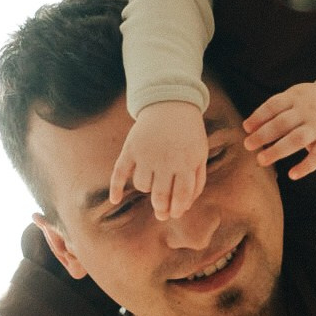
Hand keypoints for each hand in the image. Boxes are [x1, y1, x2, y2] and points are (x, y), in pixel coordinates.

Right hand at [109, 100, 208, 219]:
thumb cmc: (188, 134)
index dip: (177, 209)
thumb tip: (184, 206)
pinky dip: (115, 188)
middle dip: (161, 209)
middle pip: (160, 196)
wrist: (171, 103)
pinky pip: (119, 172)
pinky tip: (115, 200)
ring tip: (153, 181)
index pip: (181, 196)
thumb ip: (197, 181)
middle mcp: (165, 160)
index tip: (175, 213)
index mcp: (186, 163)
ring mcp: (146, 154)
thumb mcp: (200, 155)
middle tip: (161, 213)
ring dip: (147, 189)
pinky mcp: (131, 148)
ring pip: (142, 186)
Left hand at [242, 82, 315, 179]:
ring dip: (277, 150)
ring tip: (261, 160)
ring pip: (297, 139)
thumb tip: (249, 129)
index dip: (259, 116)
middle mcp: (306, 112)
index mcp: (295, 98)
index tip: (246, 128)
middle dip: (263, 135)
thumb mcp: (295, 98)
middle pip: (282, 123)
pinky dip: (306, 166)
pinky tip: (292, 174)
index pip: (274, 105)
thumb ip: (275, 111)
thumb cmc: (309, 105)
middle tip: (248, 145)